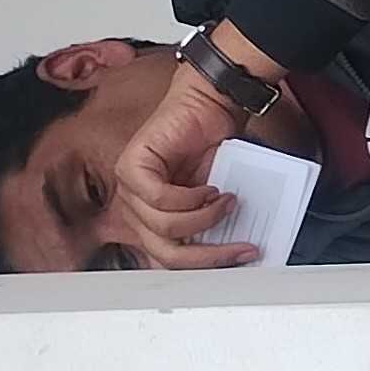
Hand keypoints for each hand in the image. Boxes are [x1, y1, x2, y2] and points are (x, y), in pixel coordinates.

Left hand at [109, 53, 259, 269]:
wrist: (210, 105)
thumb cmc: (213, 148)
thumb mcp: (214, 198)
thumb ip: (211, 225)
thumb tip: (233, 252)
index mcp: (151, 220)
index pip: (167, 259)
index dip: (203, 265)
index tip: (238, 258)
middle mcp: (135, 208)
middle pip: (163, 252)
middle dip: (207, 254)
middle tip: (240, 246)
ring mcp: (129, 189)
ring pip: (163, 227)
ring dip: (203, 218)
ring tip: (226, 201)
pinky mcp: (130, 167)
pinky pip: (159, 199)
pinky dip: (190, 198)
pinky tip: (209, 188)